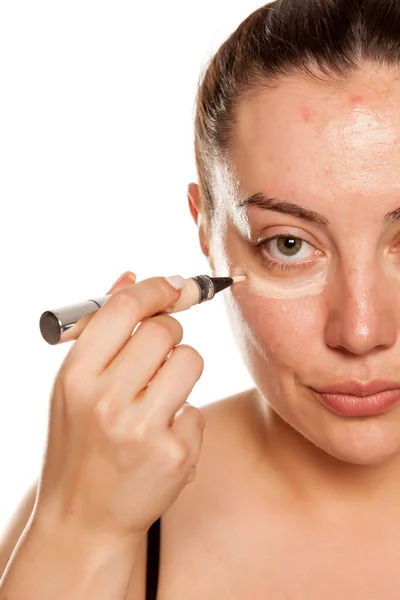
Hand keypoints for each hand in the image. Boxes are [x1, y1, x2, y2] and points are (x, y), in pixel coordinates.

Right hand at [34, 272, 204, 543]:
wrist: (84, 519)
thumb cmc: (78, 442)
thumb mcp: (74, 385)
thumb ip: (101, 329)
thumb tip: (132, 276)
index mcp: (75, 376)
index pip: (124, 308)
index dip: (156, 289)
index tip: (175, 286)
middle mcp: (106, 400)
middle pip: (165, 330)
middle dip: (168, 334)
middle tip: (155, 358)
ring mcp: (142, 430)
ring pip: (190, 360)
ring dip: (180, 370)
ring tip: (156, 397)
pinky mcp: (175, 455)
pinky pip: (198, 407)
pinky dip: (183, 417)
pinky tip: (160, 438)